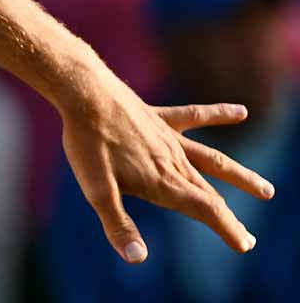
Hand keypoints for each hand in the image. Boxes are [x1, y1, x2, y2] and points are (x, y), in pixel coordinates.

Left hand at [59, 78, 274, 262]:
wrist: (83, 94)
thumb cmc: (86, 142)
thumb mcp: (96, 189)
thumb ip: (118, 224)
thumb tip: (137, 257)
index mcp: (163, 182)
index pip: (206, 210)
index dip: (227, 230)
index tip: (244, 245)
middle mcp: (174, 161)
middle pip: (211, 193)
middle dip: (229, 218)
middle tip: (250, 237)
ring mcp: (170, 138)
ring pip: (214, 160)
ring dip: (240, 176)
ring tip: (267, 191)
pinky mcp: (160, 117)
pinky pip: (196, 116)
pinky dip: (220, 114)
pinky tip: (242, 112)